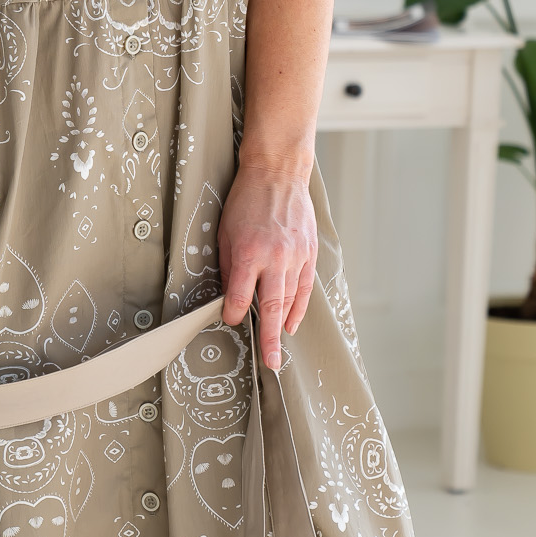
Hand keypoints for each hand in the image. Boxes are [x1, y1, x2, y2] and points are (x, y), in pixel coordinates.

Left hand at [218, 158, 317, 370]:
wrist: (278, 173)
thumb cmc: (246, 200)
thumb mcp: (225, 232)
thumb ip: (228, 265)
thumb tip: (229, 294)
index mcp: (250, 252)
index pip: (241, 295)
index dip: (234, 312)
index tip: (230, 319)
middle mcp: (276, 258)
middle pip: (273, 306)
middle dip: (269, 337)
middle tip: (270, 363)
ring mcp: (296, 256)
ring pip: (291, 300)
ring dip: (285, 326)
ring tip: (279, 349)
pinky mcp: (309, 252)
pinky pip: (306, 287)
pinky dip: (300, 308)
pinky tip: (293, 324)